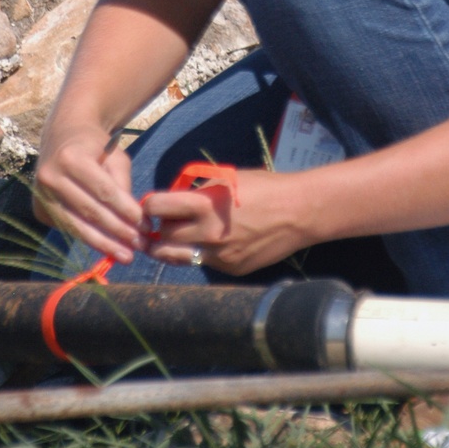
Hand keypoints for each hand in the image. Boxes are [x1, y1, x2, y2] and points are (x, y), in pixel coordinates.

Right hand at [33, 125, 148, 265]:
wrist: (63, 137)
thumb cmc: (96, 147)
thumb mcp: (115, 156)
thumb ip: (123, 185)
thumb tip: (133, 221)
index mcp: (71, 158)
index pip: (103, 190)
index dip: (125, 210)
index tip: (145, 225)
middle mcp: (51, 177)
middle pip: (90, 211)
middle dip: (118, 231)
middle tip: (141, 245)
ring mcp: (41, 196)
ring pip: (77, 226)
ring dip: (104, 244)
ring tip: (126, 255)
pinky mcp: (39, 211)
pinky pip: (68, 229)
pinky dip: (89, 239)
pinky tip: (107, 248)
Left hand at [143, 169, 311, 275]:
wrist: (298, 212)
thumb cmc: (264, 188)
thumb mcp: (226, 179)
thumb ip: (198, 190)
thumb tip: (175, 199)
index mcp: (204, 204)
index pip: (157, 208)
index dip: (150, 205)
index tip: (152, 205)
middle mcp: (207, 234)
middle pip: (162, 236)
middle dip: (159, 228)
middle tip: (163, 223)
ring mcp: (218, 255)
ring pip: (177, 257)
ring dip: (171, 247)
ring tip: (173, 238)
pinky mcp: (230, 269)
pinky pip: (204, 262)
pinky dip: (202, 253)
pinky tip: (212, 242)